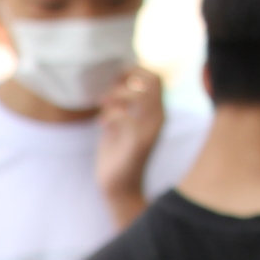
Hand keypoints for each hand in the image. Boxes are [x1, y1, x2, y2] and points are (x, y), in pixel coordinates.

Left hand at [95, 67, 165, 228]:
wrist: (119, 187)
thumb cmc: (117, 154)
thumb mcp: (118, 124)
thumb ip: (119, 105)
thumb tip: (108, 85)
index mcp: (155, 111)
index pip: (155, 78)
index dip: (133, 72)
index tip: (113, 81)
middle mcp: (158, 118)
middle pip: (153, 81)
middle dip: (127, 79)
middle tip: (107, 93)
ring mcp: (151, 130)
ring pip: (144, 96)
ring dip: (118, 96)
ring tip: (103, 105)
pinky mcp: (139, 144)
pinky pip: (128, 118)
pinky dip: (111, 115)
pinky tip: (102, 124)